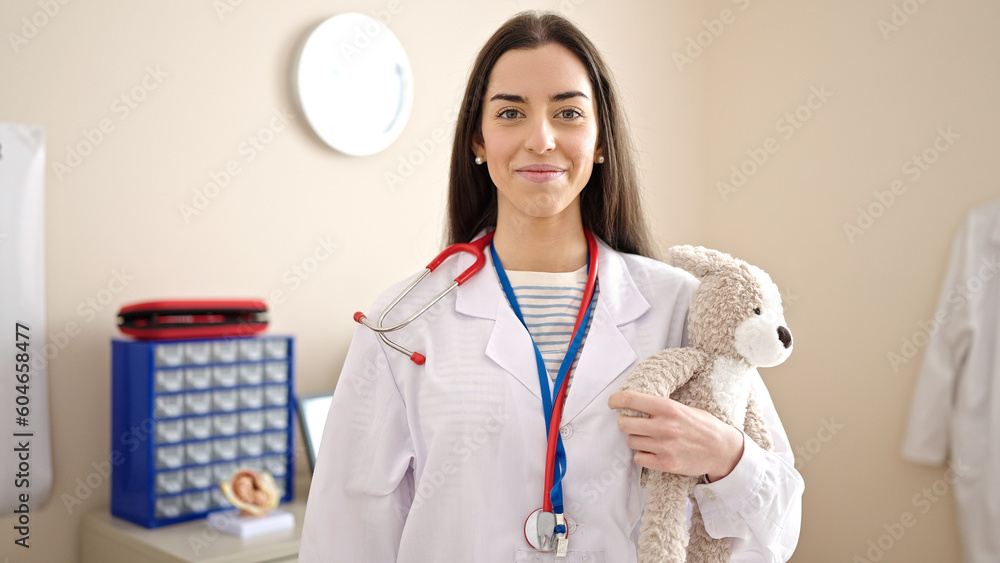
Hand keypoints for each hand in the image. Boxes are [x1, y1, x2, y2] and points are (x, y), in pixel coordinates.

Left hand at [608, 391, 743, 481]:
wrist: (723, 450)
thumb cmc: (703, 426)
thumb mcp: (683, 408)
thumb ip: (660, 407)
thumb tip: (633, 404)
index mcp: (668, 408)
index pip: (632, 399)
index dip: (616, 400)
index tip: (612, 402)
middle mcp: (664, 426)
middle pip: (624, 423)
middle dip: (625, 422)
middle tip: (631, 423)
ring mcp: (664, 446)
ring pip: (631, 441)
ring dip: (635, 439)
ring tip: (648, 438)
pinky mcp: (666, 464)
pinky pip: (639, 458)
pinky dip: (642, 455)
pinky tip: (652, 451)